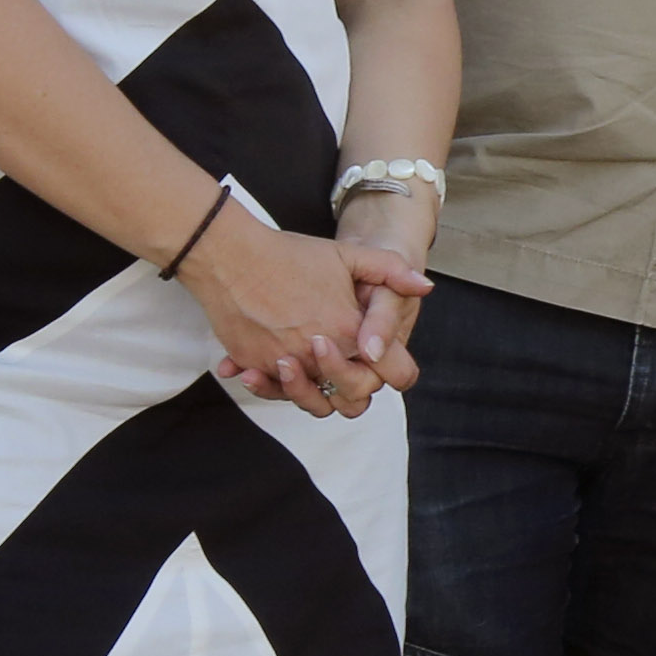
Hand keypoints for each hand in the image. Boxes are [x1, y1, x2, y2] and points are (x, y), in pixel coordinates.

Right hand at [189, 214, 418, 419]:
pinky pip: (270, 388)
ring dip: (313, 390)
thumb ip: (391, 271)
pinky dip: (271, 384)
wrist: (230, 255)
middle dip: (352, 383)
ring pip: (311, 400)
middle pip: (352, 396)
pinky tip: (269, 368)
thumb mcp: (349, 255)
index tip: (377, 355)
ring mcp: (285, 364)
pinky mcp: (254, 364)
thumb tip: (424, 286)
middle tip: (340, 358)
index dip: (391, 367)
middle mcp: (320, 356)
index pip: (390, 373)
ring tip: (306, 365)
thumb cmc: (288, 255)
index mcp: (351, 332)